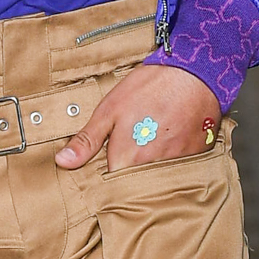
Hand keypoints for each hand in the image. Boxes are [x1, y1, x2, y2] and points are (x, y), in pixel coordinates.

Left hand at [55, 64, 220, 173]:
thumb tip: (62, 162)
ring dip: (152, 165)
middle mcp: (152, 169)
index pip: (111, 185)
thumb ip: (87, 140)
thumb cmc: (150, 88)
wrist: (196, 74)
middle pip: (136, 184)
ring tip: (152, 140)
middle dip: (130, 172)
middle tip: (132, 146)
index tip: (107, 163)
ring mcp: (177, 166)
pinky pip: (181, 169)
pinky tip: (171, 139)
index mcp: (127, 160)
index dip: (106, 175)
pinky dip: (174, 158)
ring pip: (158, 177)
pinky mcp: (196, 159)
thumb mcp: (109, 109)